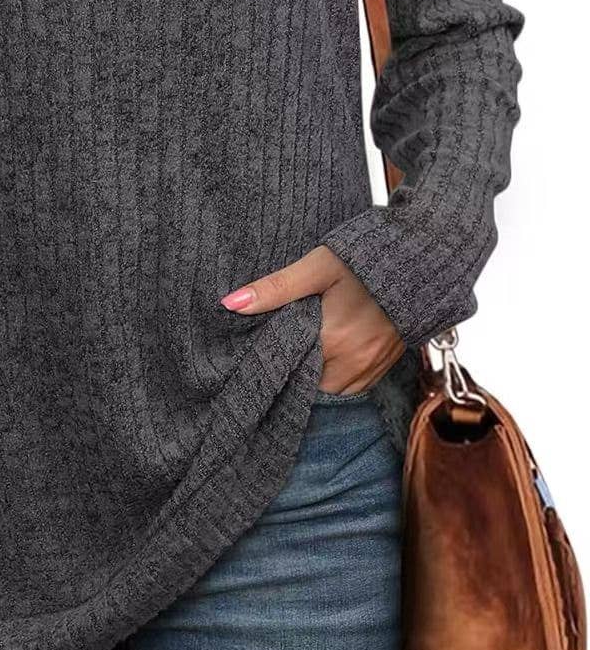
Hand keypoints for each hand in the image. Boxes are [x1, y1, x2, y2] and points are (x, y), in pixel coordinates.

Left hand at [220, 245, 404, 393]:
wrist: (418, 260)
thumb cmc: (363, 260)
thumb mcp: (316, 267)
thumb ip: (276, 288)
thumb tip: (231, 304)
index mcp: (333, 338)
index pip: (289, 367)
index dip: (276, 360)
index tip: (267, 348)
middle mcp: (354, 360)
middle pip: (310, 382)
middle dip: (296, 370)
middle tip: (288, 345)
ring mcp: (373, 366)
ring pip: (332, 389)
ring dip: (318, 375)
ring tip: (309, 349)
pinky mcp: (387, 365)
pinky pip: (355, 387)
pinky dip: (340, 377)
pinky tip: (332, 353)